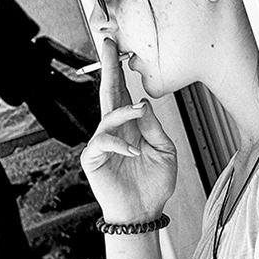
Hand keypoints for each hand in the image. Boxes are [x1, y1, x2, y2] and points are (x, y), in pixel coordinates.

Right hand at [80, 25, 176, 224]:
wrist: (143, 212)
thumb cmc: (154, 184)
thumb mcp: (165, 152)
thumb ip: (155, 128)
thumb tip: (143, 104)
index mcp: (131, 126)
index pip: (123, 93)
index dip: (119, 71)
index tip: (117, 48)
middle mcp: (114, 131)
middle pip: (108, 94)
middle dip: (108, 69)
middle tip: (108, 46)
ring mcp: (102, 144)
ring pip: (107, 116)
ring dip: (124, 112)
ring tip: (139, 112)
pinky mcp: (93, 159)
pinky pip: (102, 142)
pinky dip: (119, 144)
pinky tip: (134, 151)